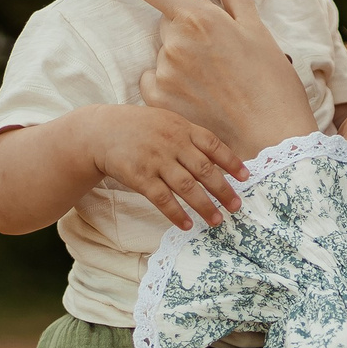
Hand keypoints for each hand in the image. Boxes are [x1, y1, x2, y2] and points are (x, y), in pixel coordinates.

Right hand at [75, 104, 248, 230]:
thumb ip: (190, 138)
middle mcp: (172, 143)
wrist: (100, 131)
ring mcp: (156, 160)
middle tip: (236, 206)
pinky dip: (176, 213)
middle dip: (223, 190)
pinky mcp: (139, 176)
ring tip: (217, 221)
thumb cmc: (139, 129)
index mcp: (182, 128)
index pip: (213, 145)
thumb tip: (218, 160)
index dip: (231, 162)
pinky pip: (162, 198)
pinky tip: (187, 224)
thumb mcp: (167, 122)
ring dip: (204, 206)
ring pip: (186, 187)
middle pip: (204, 169)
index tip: (246, 177)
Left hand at [90, 0, 317, 159]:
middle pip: (168, 24)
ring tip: (216, 84)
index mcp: (199, 17)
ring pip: (163, 54)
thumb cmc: (271, 81)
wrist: (271, 138)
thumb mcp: (257, 30)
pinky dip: (170, 86)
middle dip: (187, 31)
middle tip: (221, 57)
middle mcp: (174, 41)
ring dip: (181, 62)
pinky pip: (153, 81)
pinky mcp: (158, 99)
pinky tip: (199, 100)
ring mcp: (164, 72)